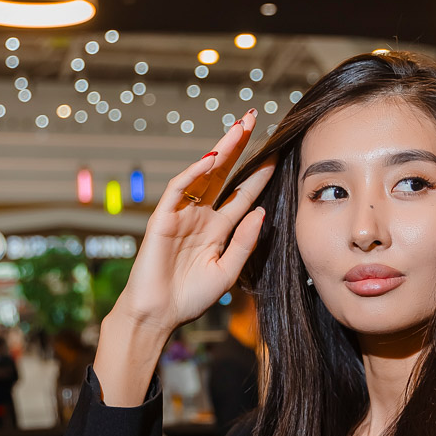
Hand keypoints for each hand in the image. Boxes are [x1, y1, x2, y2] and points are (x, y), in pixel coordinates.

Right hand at [115, 109, 276, 336]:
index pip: (241, 195)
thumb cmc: (190, 298)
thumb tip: (261, 212)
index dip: (258, 175)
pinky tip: (212, 158)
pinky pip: (178, 189)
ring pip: (203, 174)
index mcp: (217, 230)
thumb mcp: (227, 271)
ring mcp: (181, 214)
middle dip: (239, 148)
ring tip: (239, 128)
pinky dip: (193, 173)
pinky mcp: (162, 218)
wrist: (159, 315)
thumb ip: (244, 242)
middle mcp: (200, 216)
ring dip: (221, 150)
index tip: (277, 154)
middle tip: (255, 120)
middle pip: (223, 174)